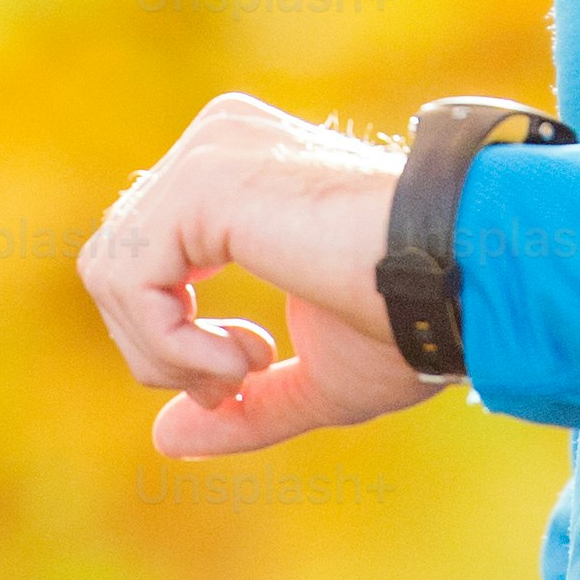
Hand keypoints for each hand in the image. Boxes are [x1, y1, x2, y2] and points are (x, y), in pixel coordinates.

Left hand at [78, 92, 440, 456]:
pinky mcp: (207, 178)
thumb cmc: (418, 318)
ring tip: (249, 368)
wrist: (470, 280)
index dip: (172, 339)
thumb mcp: (320, 377)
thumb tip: (163, 440)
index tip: (251, 369)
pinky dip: (172, 345)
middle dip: (163, 350)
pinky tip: (249, 358)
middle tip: (242, 377)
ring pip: (109, 273)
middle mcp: (219, 139)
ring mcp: (211, 149)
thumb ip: (243, 401)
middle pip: (113, 266)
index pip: (143, 257)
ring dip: (168, 354)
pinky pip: (128, 279)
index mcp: (242, 168)